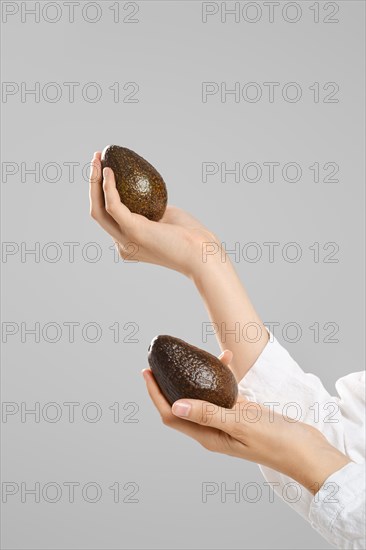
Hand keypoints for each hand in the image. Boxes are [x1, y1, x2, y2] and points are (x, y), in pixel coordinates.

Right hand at [89, 151, 217, 277]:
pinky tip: (109, 171)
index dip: (101, 194)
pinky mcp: (133, 231)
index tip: (105, 170)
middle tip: (97, 159)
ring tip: (98, 158)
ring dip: (94, 182)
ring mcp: (125, 241)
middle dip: (93, 184)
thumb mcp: (167, 218)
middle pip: (97, 212)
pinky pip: (113, 205)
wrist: (203, 254)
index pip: (108, 218)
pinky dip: (108, 187)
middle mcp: (123, 245)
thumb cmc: (191, 237)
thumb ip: (152, 209)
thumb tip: (144, 189)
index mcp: (129, 244)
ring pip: (99, 209)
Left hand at [143, 352, 349, 494]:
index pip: (171, 415)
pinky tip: (227, 358)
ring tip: (192, 351)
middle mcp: (213, 429)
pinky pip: (224, 390)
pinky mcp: (241, 412)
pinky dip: (222, 374)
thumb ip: (209, 414)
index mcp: (207, 436)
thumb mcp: (240, 426)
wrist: (305, 450)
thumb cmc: (275, 442)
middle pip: (181, 404)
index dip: (155, 395)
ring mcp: (227, 420)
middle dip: (167, 383)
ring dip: (196, 374)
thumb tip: (176, 406)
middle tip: (159, 360)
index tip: (146, 372)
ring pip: (203, 394)